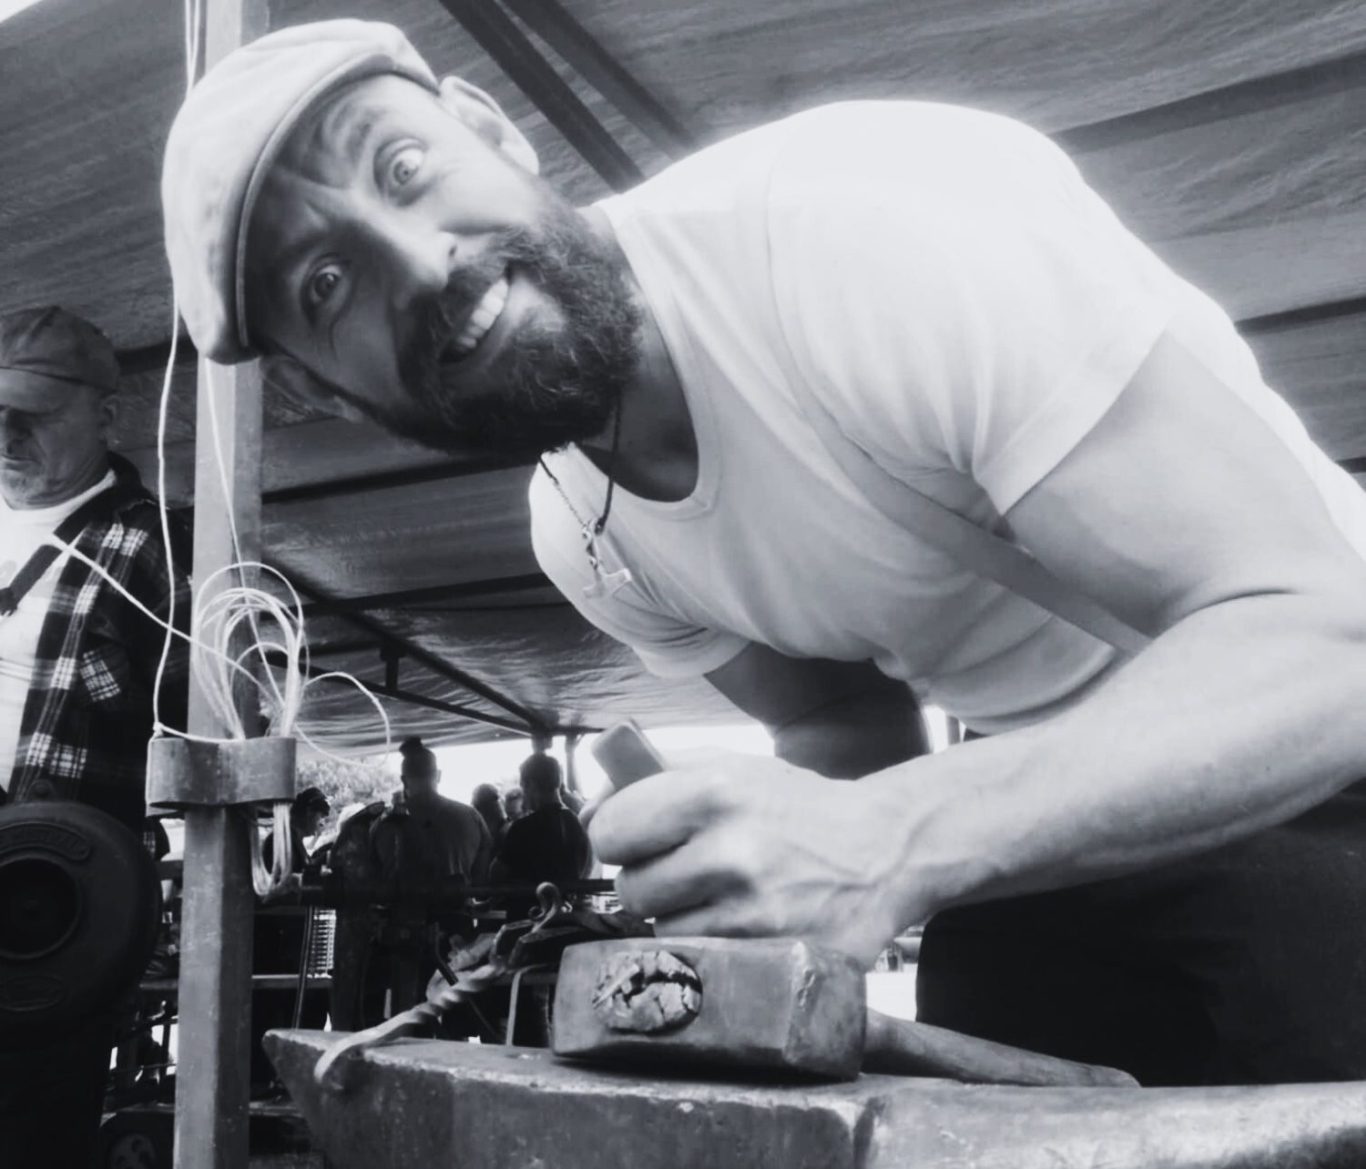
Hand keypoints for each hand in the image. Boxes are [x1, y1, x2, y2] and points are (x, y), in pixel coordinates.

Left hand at [588, 750, 918, 966]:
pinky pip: (702, 961)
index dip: (615, 837)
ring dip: (681, 918)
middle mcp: (731, 851)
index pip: (610, 831)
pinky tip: (742, 921)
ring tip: (723, 895)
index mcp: (714, 790)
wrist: (883, 852)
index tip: (633, 839)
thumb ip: (655, 776)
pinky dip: (711, 947)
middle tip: (685, 869)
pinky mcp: (772, 956)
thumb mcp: (732, 767)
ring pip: (663, 932)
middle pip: (630, 890)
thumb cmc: (795, 808)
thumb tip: (590, 809)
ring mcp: (753, 911)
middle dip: (648, 881)